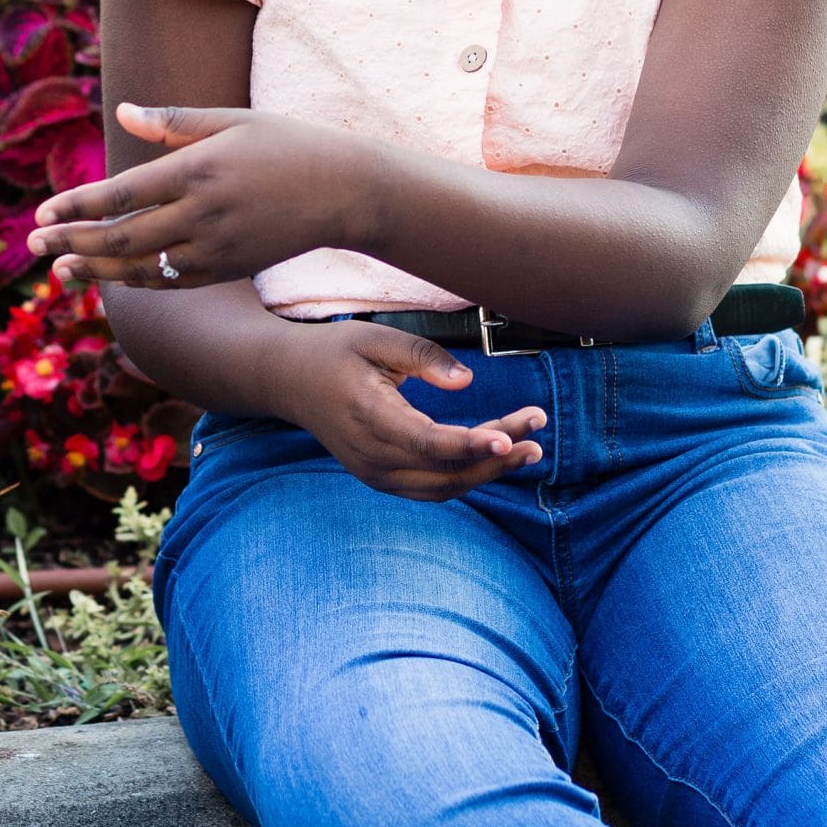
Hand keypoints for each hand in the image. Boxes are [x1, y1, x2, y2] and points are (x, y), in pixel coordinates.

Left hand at [29, 104, 371, 287]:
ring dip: (96, 271)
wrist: (345, 191)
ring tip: (59, 270)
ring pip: (142, 268)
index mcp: (199, 169)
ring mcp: (217, 248)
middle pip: (122, 237)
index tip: (43, 213)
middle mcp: (203, 213)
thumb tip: (121, 113)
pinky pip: (172, 281)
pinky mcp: (229, 269)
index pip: (121, 195)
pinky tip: (110, 277)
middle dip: (71, 243)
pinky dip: (137, 282)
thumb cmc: (287, 144)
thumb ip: (174, 120)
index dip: (76, 207)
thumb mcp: (232, 120)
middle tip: (33, 245)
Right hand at [273, 320, 543, 500]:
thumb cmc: (335, 352)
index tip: (509, 437)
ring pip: (442, 487)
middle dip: (495, 457)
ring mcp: (374, 473)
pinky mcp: (381, 478)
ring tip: (530, 447)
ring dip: (488, 471)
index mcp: (368, 416)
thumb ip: (422, 356)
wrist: (289, 380)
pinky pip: (431, 488)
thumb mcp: (374, 338)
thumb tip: (467, 382)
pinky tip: (496, 454)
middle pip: (444, 471)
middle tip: (537, 436)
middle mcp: (371, 456)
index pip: (427, 442)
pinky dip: (466, 475)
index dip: (471, 444)